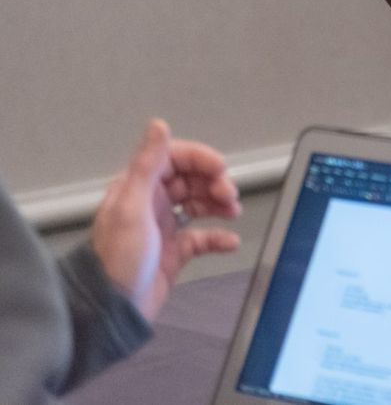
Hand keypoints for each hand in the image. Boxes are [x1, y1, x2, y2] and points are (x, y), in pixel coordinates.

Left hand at [90, 119, 241, 321]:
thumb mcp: (132, 208)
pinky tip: (229, 241)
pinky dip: (219, 237)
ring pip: (199, 204)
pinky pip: (203, 237)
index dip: (200, 159)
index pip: (173, 159)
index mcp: (137, 189)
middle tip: (228, 195)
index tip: (220, 169)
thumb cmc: (118, 260)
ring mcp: (163, 228)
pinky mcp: (174, 252)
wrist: (113, 311)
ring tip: (233, 212)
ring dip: (219, 204)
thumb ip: (146, 165)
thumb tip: (158, 125)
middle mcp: (150, 204)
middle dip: (213, 183)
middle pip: (190, 180)